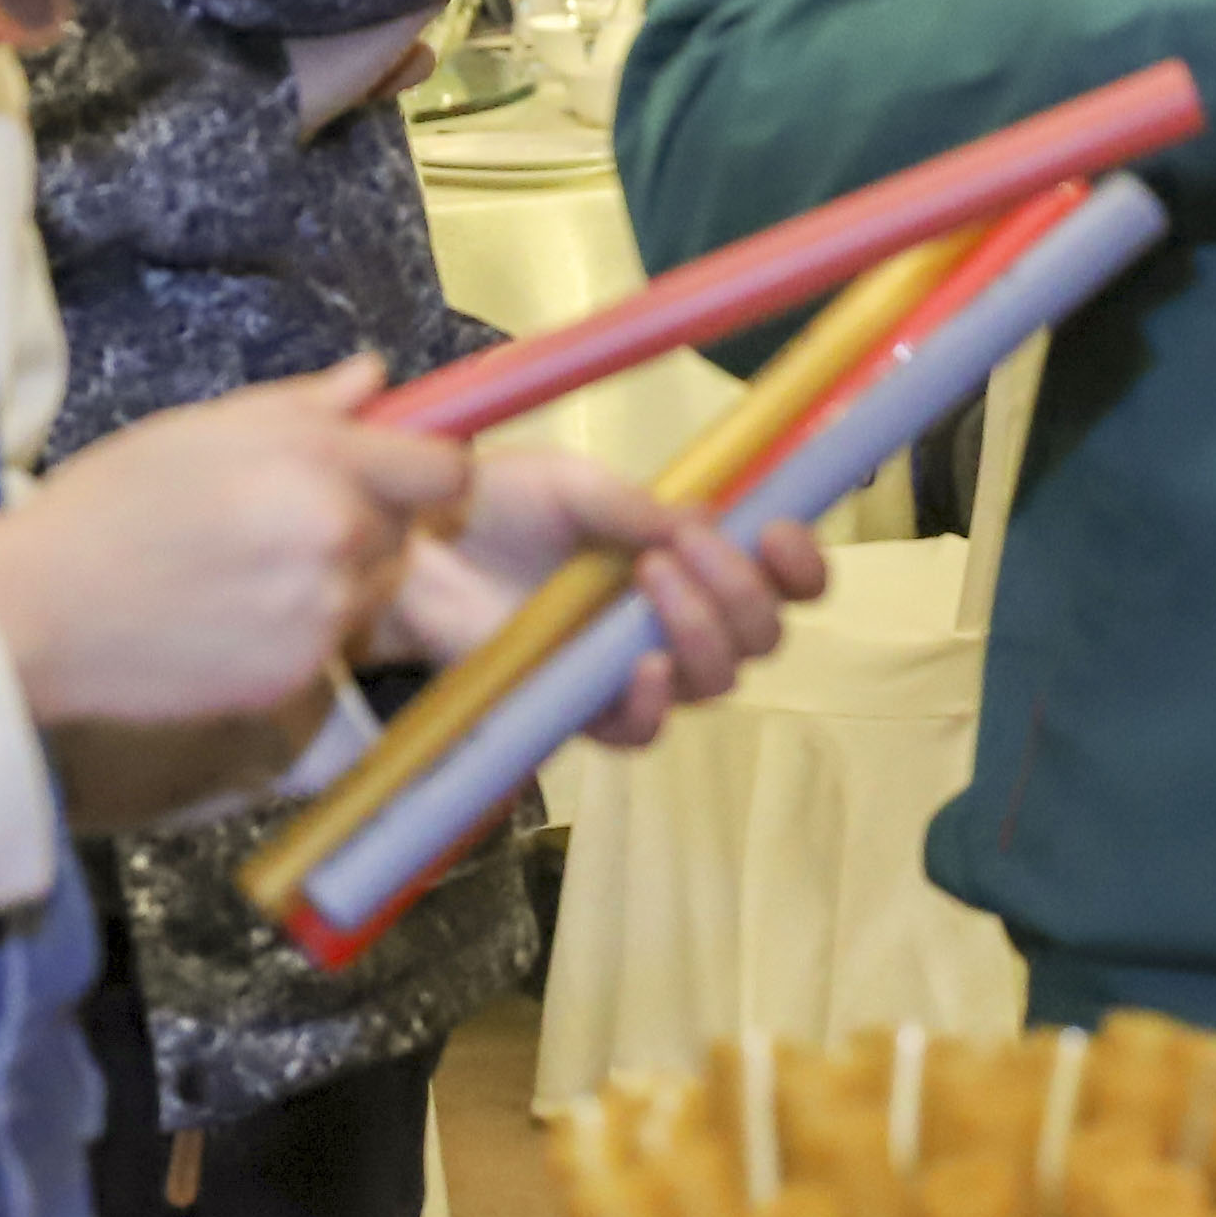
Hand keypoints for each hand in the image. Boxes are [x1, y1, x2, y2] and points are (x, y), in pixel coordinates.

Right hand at [0, 355, 453, 725]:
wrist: (42, 609)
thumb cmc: (112, 505)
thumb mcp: (205, 427)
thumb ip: (305, 404)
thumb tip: (375, 379)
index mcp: (318, 464)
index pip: (446, 469)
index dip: (429, 465)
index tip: (401, 467)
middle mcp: (334, 540)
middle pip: (409, 528)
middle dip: (369, 516)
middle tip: (287, 512)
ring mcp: (320, 616)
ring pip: (373, 586)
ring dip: (338, 573)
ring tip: (250, 564)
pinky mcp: (298, 676)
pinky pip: (331, 639)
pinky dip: (300, 624)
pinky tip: (233, 609)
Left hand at [371, 449, 834, 749]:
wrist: (414, 543)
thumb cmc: (497, 504)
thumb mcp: (573, 485)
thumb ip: (638, 508)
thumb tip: (704, 524)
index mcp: (689, 557)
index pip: (780, 579)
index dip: (800, 566)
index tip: (781, 533)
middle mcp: (675, 618)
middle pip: (762, 637)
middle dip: (743, 590)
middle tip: (684, 544)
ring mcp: (630, 668)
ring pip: (716, 681)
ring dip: (702, 627)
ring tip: (649, 574)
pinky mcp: (580, 708)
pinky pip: (642, 732)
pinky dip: (653, 703)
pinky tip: (640, 665)